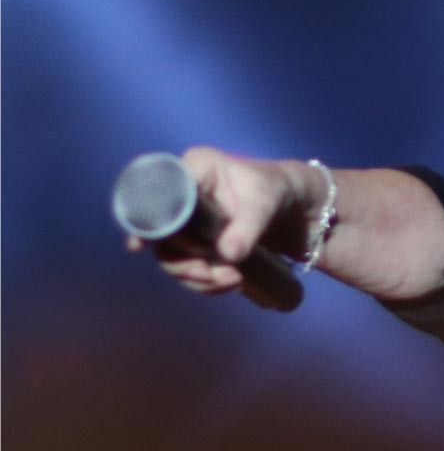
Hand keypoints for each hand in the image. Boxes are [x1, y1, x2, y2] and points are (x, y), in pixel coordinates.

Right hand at [126, 146, 320, 295]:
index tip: (141, 245)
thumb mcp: (265, 204)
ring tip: (232, 280)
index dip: (146, 221)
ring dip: (197, 277)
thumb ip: (248, 227)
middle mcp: (182, 192)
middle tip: (213, 274)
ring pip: (172, 256)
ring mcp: (187, 219)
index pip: (158, 193)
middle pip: (161, 234)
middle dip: (184, 262)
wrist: (294, 204)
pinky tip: (229, 282)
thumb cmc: (276, 190)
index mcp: (195, 168)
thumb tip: (227, 255)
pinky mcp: (196, 241)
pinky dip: (205, 280)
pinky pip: (188, 265)